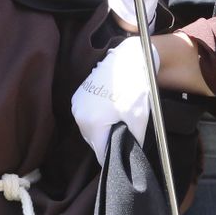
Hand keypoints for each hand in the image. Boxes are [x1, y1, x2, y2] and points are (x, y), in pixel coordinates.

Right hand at [71, 39, 157, 164]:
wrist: (128, 59)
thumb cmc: (134, 87)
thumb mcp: (139, 118)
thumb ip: (134, 142)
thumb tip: (131, 156)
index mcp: (92, 123)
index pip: (100, 153)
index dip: (114, 156)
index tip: (124, 150)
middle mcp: (78, 115)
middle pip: (94, 142)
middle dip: (108, 140)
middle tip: (125, 130)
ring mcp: (76, 105)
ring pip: (90, 130)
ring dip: (102, 129)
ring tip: (117, 117)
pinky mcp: (77, 97)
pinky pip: (87, 117)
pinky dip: (97, 118)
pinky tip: (110, 108)